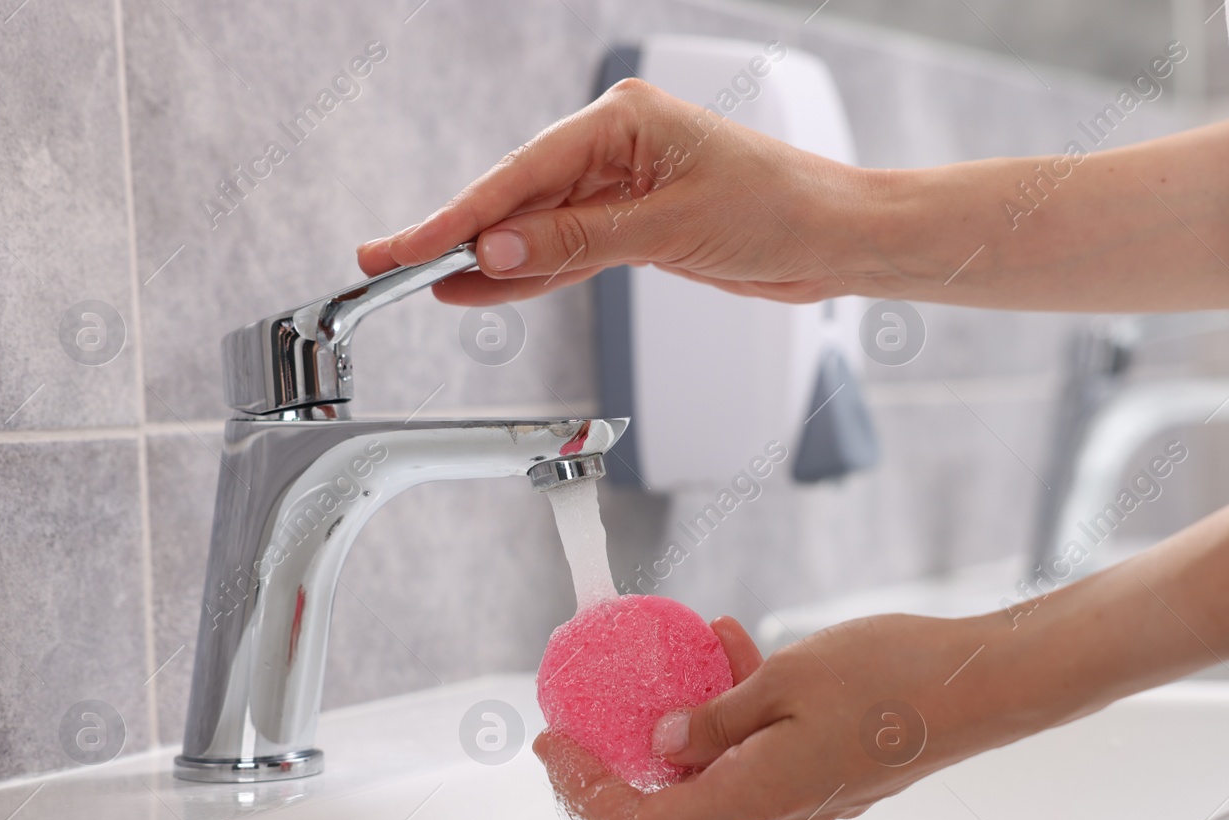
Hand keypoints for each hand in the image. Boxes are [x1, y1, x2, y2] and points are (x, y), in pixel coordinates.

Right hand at [354, 77, 876, 304]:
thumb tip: (500, 247)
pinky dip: (530, 275)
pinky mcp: (636, 228)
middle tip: (391, 266)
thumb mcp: (671, 227)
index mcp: (624, 122)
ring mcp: (624, 189)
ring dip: (488, 261)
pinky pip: (568, 252)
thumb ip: (579, 239)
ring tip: (426, 284)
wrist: (837, 239)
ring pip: (538, 229)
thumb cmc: (782, 208)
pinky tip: (484, 289)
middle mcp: (617, 148)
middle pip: (519, 197)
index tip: (412, 245)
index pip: (523, 172)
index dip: (461, 214)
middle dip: (459, 235)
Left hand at [533, 611, 1050, 819]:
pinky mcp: (832, 770)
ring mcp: (809, 792)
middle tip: (602, 699)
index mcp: (757, 793)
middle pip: (677, 794)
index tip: (556, 747)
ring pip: (724, 761)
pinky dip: (742, 707)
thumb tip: (664, 737)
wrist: (982, 685)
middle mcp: (779, 807)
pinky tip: (739, 648)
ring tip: (691, 646)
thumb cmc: (895, 680)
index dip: (588, 790)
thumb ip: (717, 714)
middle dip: (634, 744)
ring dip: (695, 712)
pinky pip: (766, 746)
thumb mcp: (786, 677)